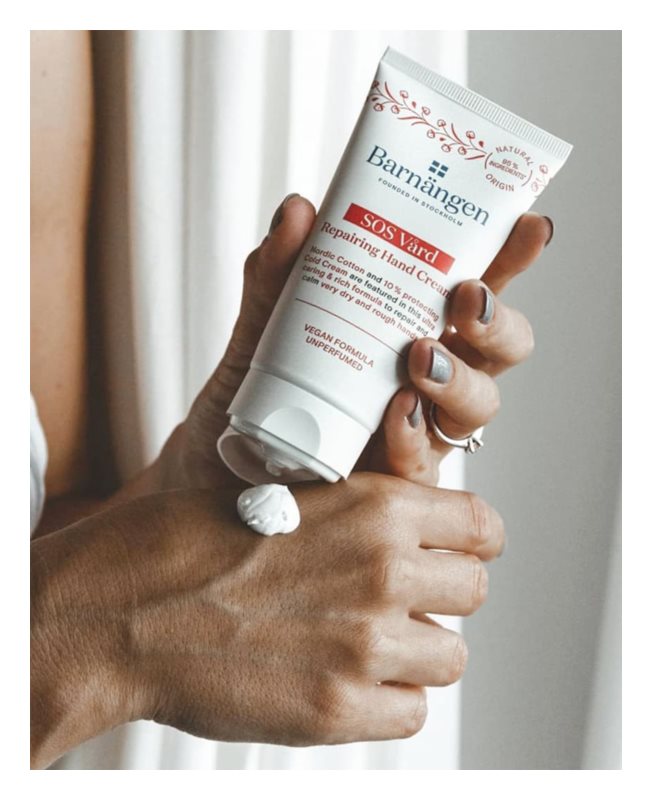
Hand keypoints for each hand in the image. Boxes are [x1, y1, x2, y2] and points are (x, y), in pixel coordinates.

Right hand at [31, 473, 503, 764]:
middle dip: (441, 596)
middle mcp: (384, 572)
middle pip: (473, 591)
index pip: (482, 527)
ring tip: (365, 644)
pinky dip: (387, 701)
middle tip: (399, 600)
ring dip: (416, 652)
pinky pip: (412, 712)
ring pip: (450, 656)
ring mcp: (366, 644)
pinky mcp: (339, 709)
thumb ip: (362, 514)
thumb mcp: (291, 494)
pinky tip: (346, 681)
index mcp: (375, 507)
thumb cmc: (191, 544)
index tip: (456, 552)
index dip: (471, 541)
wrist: (126, 608)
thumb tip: (412, 534)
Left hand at [153, 195, 550, 489]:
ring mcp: (416, 427)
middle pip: (498, 348)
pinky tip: (397, 413)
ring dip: (462, 379)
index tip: (532, 224)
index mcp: (407, 327)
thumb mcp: (261, 325)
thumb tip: (296, 210)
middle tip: (466, 300)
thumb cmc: (256, 393)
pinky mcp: (393, 477)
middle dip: (497, 322)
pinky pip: (423, 461)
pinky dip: (414, 435)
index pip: (473, 287)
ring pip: (479, 405)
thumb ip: (277, 274)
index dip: (509, 258)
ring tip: (421, 359)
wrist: (219, 466)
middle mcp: (425, 375)